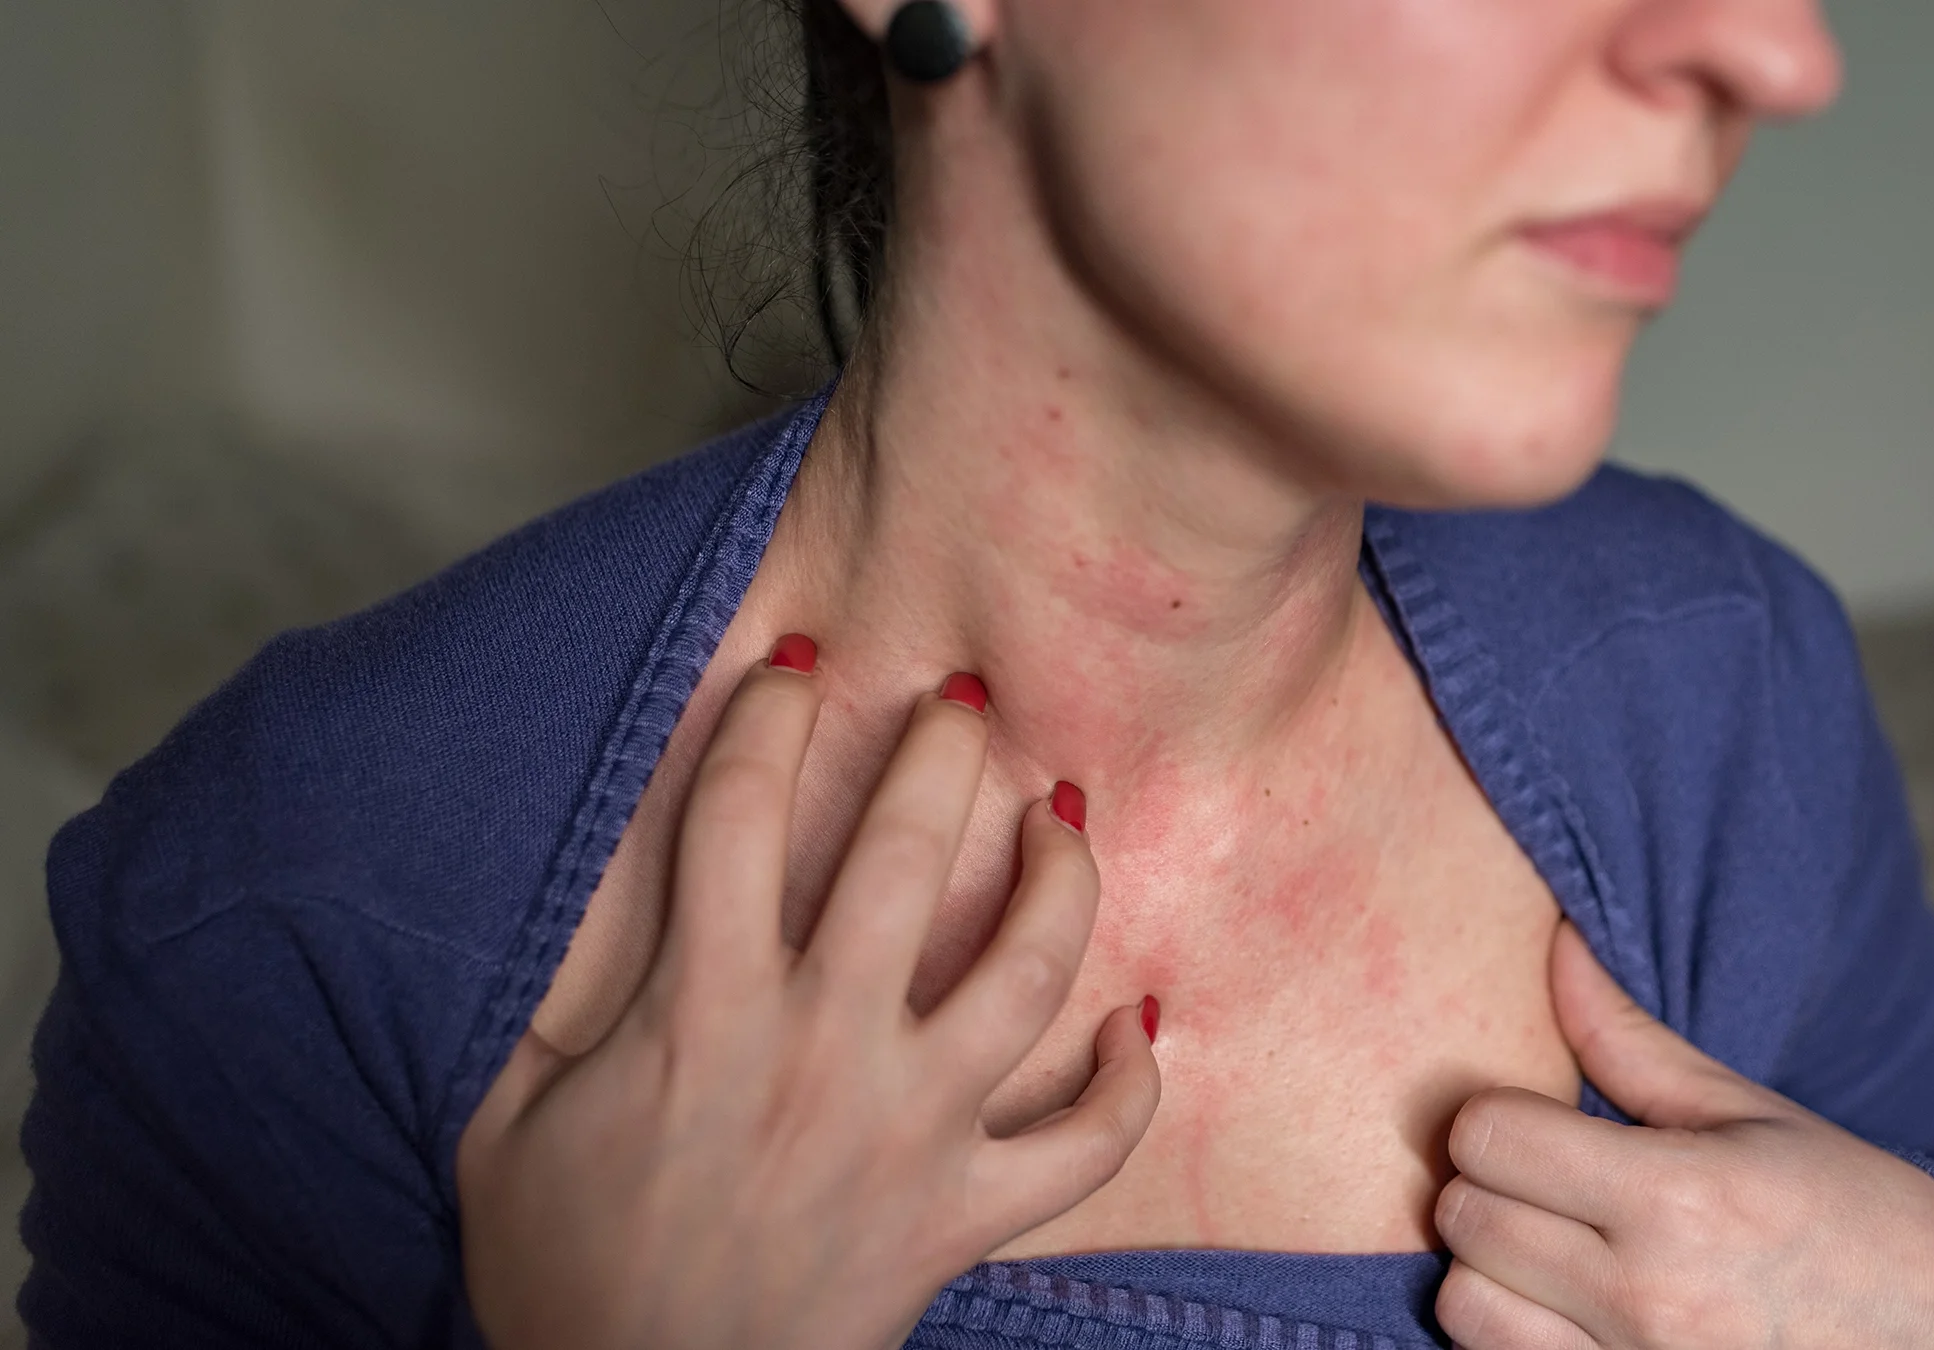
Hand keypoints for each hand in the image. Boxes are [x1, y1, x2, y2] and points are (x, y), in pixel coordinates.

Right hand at [457, 642, 1161, 1349]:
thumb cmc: (562, 1274)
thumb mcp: (505, 1128)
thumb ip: (546, 1005)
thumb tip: (578, 897)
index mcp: (700, 1015)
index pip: (735, 818)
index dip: (766, 717)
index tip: (797, 659)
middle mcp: (821, 1052)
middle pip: (901, 857)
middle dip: (940, 754)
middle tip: (964, 697)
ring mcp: (910, 1133)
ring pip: (1024, 973)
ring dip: (1059, 879)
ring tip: (1065, 814)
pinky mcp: (965, 1215)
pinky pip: (1084, 1146)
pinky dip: (1129, 1085)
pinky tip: (1138, 1026)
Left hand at [1434, 923, 1933, 1349]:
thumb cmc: (1848, 1212)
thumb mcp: (1750, 1113)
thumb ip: (1630, 1041)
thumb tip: (1555, 942)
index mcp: (1681, 1198)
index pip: (1490, 1137)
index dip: (1499, 1116)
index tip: (1536, 1120)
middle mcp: (1649, 1297)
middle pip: (1465, 1220)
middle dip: (1489, 1185)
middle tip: (1543, 1179)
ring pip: (1464, 1307)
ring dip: (1489, 1272)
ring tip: (1549, 1249)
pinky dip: (1513, 1334)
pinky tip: (1562, 1308)